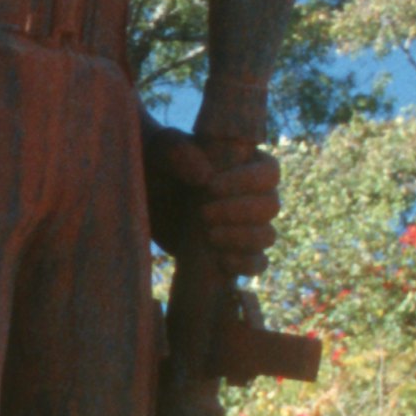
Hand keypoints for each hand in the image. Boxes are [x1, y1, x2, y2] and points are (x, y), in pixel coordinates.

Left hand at [148, 129, 278, 268]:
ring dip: (242, 238)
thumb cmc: (157, 166)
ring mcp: (246, 225)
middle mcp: (253, 193)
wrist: (144, 202)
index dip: (246, 179)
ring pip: (267, 236)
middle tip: (203, 213)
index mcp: (245, 161)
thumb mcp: (159, 152)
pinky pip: (258, 263)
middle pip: (271, 204)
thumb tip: (206, 175)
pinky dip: (245, 263)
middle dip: (240, 211)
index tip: (211, 186)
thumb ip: (179, 152)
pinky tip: (221, 260)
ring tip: (208, 235)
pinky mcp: (235, 251)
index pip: (267, 168)